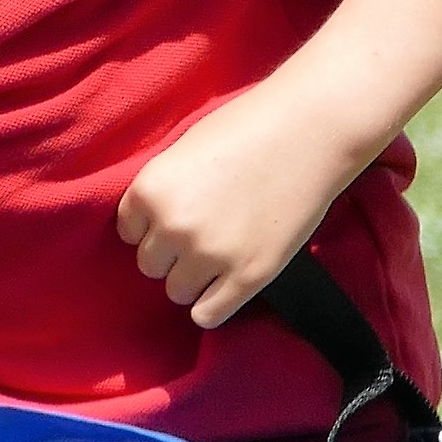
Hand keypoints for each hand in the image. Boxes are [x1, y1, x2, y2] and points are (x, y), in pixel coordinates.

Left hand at [118, 79, 357, 332]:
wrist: (311, 131)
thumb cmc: (250, 126)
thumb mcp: (186, 149)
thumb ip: (164, 190)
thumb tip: (154, 223)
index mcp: (150, 191)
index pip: (129, 232)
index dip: (154, 225)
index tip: (179, 215)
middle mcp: (172, 228)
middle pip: (151, 265)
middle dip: (173, 253)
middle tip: (206, 231)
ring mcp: (210, 256)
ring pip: (178, 292)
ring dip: (195, 278)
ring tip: (222, 253)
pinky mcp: (247, 277)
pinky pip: (208, 315)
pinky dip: (213, 304)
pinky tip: (227, 285)